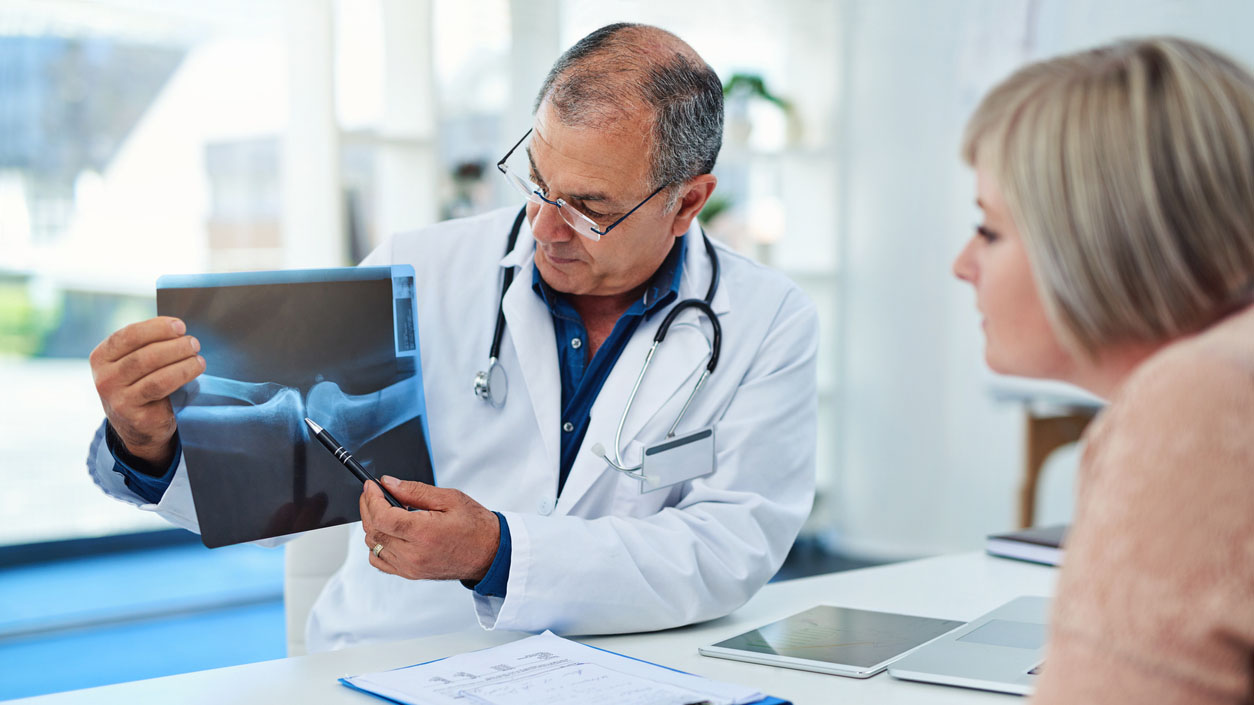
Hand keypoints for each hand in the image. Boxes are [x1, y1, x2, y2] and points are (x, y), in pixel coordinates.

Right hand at [90, 316, 205, 468]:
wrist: (136, 425)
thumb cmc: (140, 384)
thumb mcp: (133, 362)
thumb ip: (147, 344)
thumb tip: (178, 327)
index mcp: (101, 357)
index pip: (128, 336)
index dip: (156, 328)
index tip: (180, 326)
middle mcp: (104, 378)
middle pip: (143, 355)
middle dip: (173, 346)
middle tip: (194, 343)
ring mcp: (117, 399)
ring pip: (154, 373)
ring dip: (181, 362)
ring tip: (198, 358)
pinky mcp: (134, 415)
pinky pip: (161, 390)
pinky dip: (181, 376)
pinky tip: (194, 370)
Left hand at [360, 476, 499, 581]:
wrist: (490, 553)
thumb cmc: (476, 526)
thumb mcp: (449, 498)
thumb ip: (415, 490)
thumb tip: (389, 483)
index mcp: (424, 533)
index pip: (381, 516)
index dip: (371, 498)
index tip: (371, 485)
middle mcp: (413, 554)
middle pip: (373, 530)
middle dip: (368, 507)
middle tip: (374, 493)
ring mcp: (410, 567)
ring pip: (372, 545)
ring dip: (373, 525)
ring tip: (386, 511)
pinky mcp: (410, 574)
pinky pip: (379, 561)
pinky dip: (377, 544)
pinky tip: (389, 531)